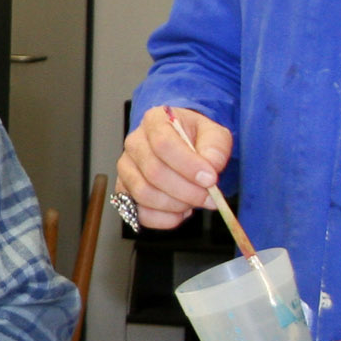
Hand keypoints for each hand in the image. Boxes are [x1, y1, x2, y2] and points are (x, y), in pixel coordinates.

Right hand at [114, 106, 231, 230]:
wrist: (184, 145)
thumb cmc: (195, 137)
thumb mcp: (214, 133)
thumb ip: (216, 147)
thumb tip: (211, 166)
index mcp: (154, 121)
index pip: (163, 144)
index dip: (187, 165)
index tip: (210, 179)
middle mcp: (134, 143)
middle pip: (153, 172)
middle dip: (186, 191)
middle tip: (209, 198)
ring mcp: (126, 168)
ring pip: (144, 194)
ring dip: (175, 205)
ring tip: (194, 202)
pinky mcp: (125, 191)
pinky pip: (139, 213)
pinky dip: (164, 219)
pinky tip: (181, 212)